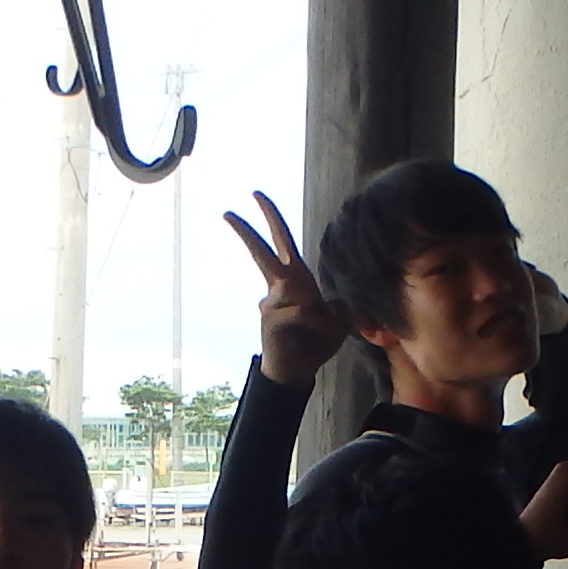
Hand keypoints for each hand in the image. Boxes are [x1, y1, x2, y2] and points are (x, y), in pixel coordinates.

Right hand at [224, 190, 353, 389]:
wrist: (296, 373)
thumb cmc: (315, 344)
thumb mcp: (338, 324)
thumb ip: (339, 309)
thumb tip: (326, 303)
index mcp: (294, 281)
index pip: (282, 243)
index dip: (272, 218)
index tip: (257, 196)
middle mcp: (279, 288)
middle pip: (261, 252)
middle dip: (247, 231)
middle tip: (228, 212)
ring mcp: (272, 303)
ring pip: (299, 291)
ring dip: (320, 314)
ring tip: (323, 331)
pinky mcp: (272, 318)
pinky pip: (302, 311)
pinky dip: (316, 322)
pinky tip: (314, 333)